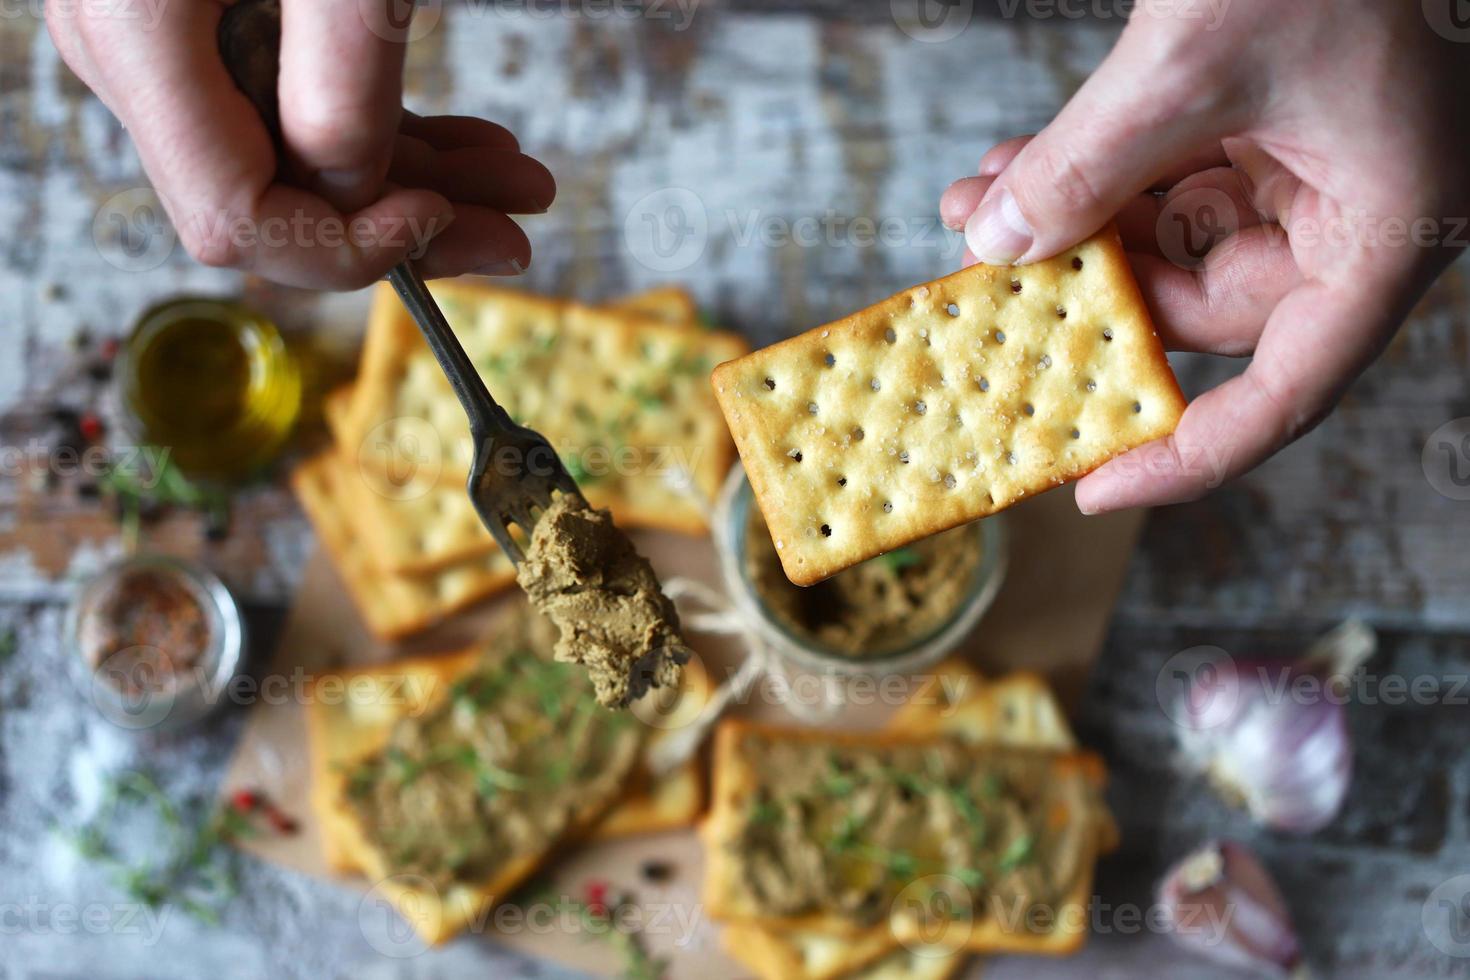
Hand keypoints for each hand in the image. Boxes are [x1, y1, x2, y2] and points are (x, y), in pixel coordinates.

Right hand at [47, 1, 553, 289]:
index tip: (438, 219)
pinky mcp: (209, 17)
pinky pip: (296, 99)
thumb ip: (342, 77)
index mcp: (138, 37)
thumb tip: (358, 191)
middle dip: (410, 220)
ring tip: (519, 180)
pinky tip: (471, 142)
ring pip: (298, 155)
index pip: (235, 218)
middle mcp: (135, 51)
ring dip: (420, 178)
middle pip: (275, 197)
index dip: (345, 245)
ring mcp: (167, 36)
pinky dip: (388, 125)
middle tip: (517, 227)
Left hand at [940, 1, 1469, 513]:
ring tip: (975, 209)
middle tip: (989, 290)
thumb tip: (992, 244)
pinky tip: (1013, 166)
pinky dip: (1098, 174)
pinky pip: (1171, 179)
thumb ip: (1088, 163)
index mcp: (1388, 232)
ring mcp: (1313, 169)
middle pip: (1205, 310)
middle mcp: (1358, 216)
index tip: (1090, 487)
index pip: (1284, 392)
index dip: (1187, 455)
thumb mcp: (1191, 62)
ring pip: (1174, 242)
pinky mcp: (1272, 124)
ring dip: (1074, 226)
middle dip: (1087, 294)